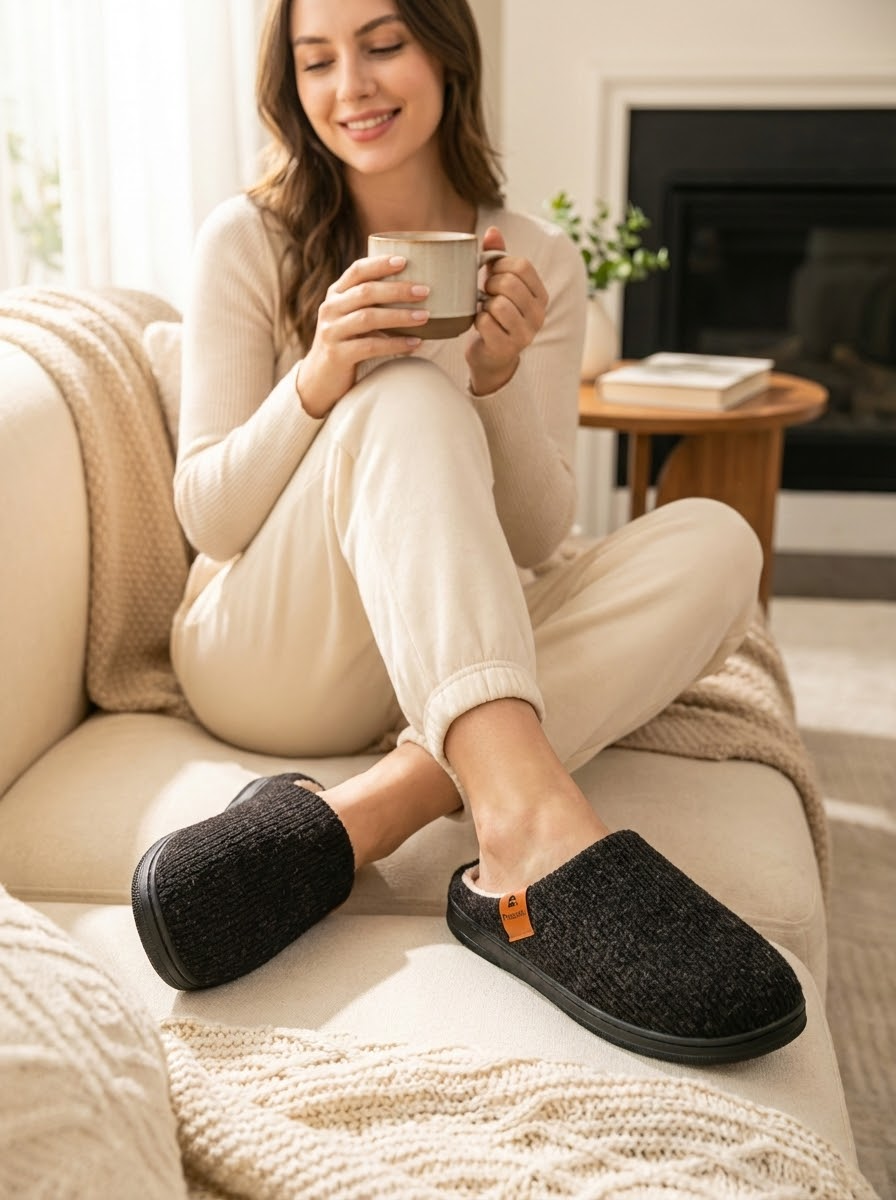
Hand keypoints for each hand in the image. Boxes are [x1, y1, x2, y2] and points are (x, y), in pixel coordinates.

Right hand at [296, 256, 430, 416]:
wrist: (319, 380)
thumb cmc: (347, 344)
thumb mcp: (353, 318)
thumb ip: (372, 303)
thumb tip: (417, 290)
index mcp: (336, 294)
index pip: (357, 270)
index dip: (380, 264)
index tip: (404, 260)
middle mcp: (330, 308)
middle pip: (366, 292)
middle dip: (398, 290)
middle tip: (425, 291)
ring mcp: (331, 331)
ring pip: (368, 318)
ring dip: (400, 316)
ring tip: (425, 316)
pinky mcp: (337, 355)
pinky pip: (370, 346)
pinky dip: (395, 344)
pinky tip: (415, 343)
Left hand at [465, 226, 547, 395]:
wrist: (492, 357)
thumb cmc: (495, 316)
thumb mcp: (499, 284)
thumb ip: (497, 257)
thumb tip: (492, 230)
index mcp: (541, 295)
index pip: (523, 266)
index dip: (500, 265)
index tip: (491, 274)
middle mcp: (539, 314)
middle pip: (510, 284)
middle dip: (490, 285)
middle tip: (486, 294)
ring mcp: (526, 333)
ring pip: (498, 304)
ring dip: (484, 305)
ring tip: (485, 310)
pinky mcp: (507, 348)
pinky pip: (486, 322)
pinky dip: (477, 321)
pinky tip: (481, 325)